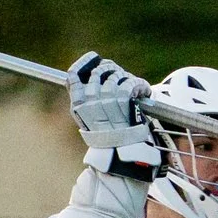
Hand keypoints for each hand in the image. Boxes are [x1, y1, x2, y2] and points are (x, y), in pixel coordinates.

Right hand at [67, 52, 159, 172]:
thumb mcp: (90, 125)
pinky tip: (143, 91)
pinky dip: (139, 84)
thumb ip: (88, 105)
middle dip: (111, 70)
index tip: (94, 60)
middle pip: (98, 71)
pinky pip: (130, 81)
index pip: (73, 76)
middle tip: (120, 75)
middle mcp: (90, 99)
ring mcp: (106, 98)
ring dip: (127, 78)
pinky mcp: (123, 99)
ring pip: (116, 75)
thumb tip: (92, 83)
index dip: (85, 64)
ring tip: (133, 86)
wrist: (123, 156)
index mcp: (78, 105)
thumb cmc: (109, 142)